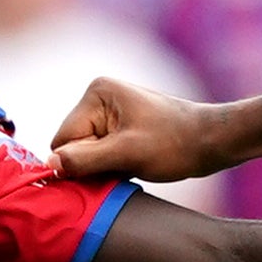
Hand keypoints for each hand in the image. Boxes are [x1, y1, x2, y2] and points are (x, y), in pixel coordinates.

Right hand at [51, 77, 234, 183]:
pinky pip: (101, 155)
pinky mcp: (119, 128)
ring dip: (103, 168)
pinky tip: (133, 168)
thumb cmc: (175, 145)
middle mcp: (98, 98)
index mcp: (97, 93)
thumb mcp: (127, 154)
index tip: (107, 168)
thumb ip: (85, 159)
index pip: (63, 138)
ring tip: (131, 167)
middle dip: (92, 164)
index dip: (79, 162)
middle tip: (123, 168)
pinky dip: (112, 167)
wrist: (211, 142)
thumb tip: (50, 165)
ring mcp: (109, 113)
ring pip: (87, 154)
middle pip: (73, 146)